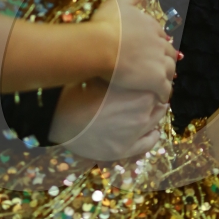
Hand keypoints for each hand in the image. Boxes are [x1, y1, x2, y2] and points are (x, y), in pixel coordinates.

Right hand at [49, 78, 167, 160]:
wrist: (61, 119)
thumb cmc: (79, 93)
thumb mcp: (102, 77)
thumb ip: (121, 75)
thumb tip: (131, 69)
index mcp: (139, 94)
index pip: (155, 85)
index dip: (151, 81)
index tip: (146, 79)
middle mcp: (142, 114)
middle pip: (158, 102)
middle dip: (152, 97)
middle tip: (146, 92)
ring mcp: (135, 133)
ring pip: (155, 121)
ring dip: (155, 114)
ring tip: (153, 109)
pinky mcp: (125, 150)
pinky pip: (148, 143)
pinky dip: (153, 135)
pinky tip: (154, 131)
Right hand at [91, 0, 176, 100]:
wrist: (100, 45)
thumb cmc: (105, 24)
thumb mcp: (118, 1)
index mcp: (152, 26)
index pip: (162, 36)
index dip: (158, 44)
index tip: (155, 49)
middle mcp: (160, 43)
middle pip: (170, 54)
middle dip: (166, 61)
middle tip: (161, 69)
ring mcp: (159, 62)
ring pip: (170, 72)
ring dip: (166, 78)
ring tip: (161, 85)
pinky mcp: (155, 80)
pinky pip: (165, 90)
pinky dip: (164, 94)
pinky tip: (160, 98)